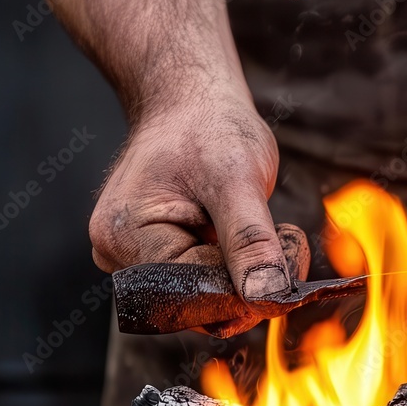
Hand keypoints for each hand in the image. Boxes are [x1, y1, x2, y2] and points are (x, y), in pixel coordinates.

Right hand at [90, 90, 297, 335]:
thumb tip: (265, 298)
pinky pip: (209, 281)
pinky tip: (255, 234)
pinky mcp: (164, 257)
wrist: (193, 103)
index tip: (287, 256)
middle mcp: (119, 256)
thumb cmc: (207, 128)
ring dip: (250, 273)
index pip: (193, 293)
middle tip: (284, 239)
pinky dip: (242, 266)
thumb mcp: (237, 180)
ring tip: (270, 228)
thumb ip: (251, 241)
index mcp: (124, 237)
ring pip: (208, 296)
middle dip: (250, 282)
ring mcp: (139, 259)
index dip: (246, 288)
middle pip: (198, 303)